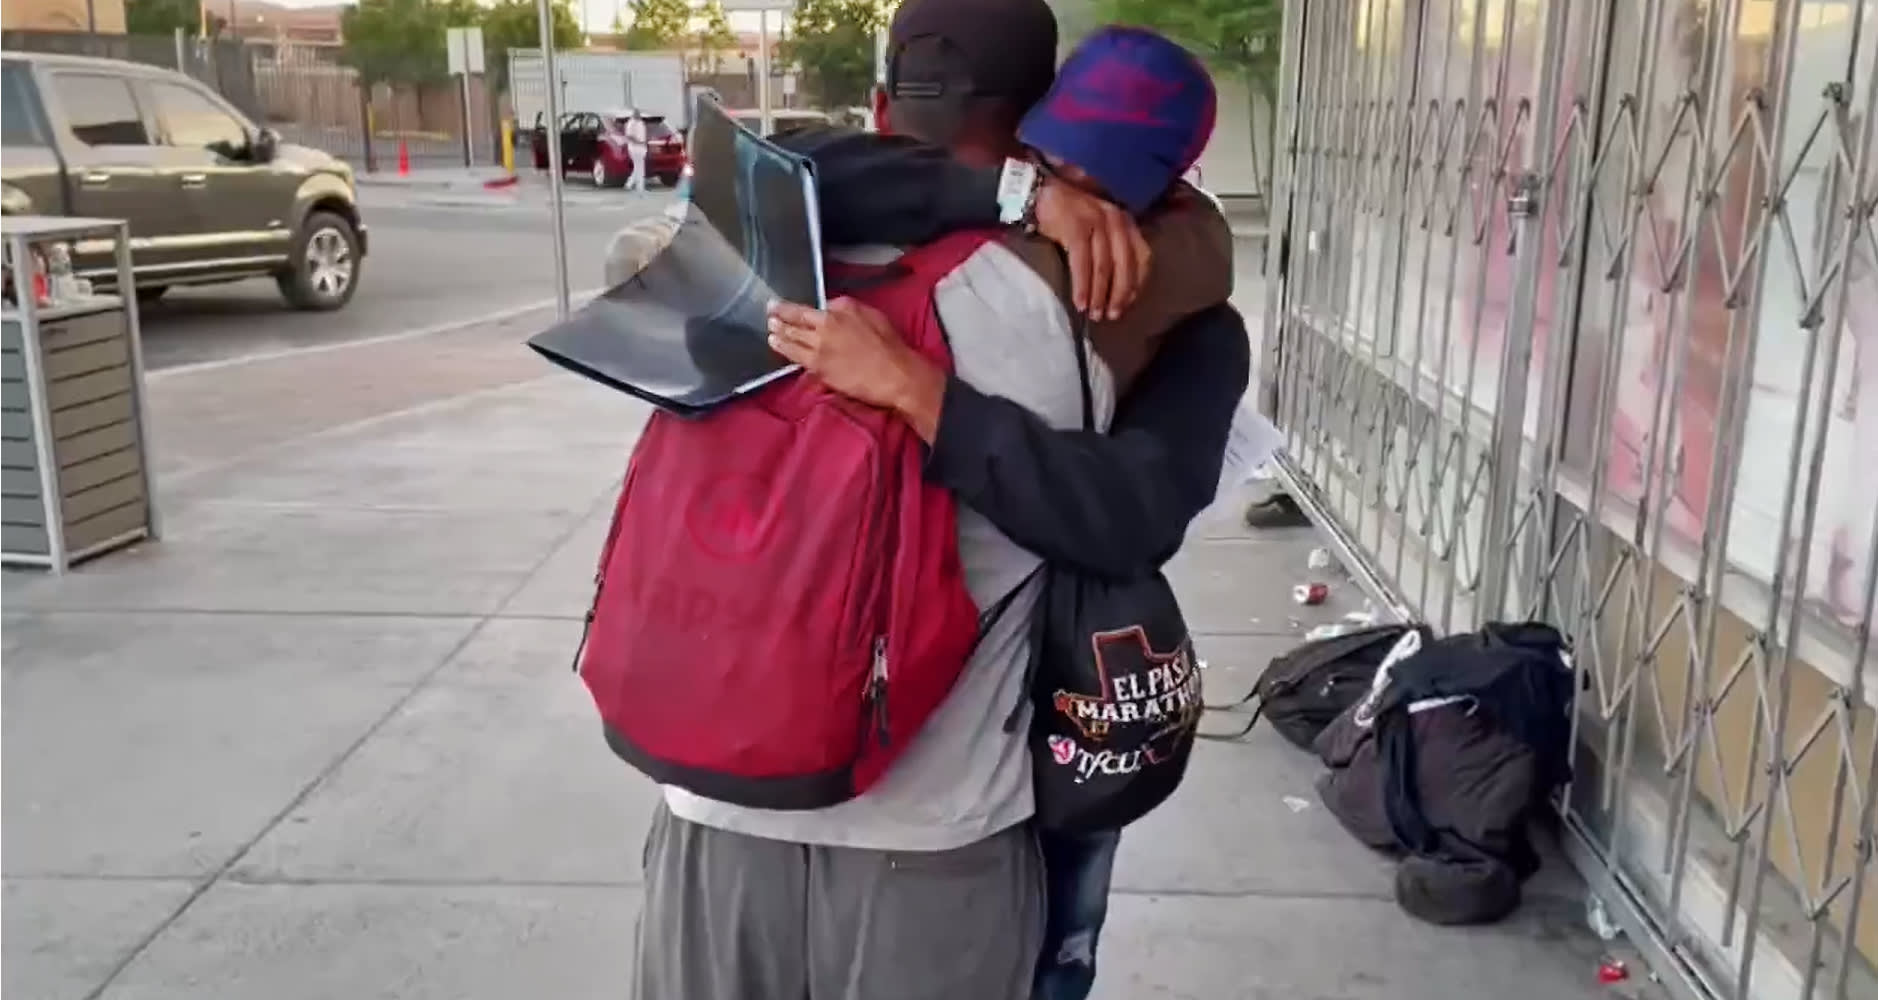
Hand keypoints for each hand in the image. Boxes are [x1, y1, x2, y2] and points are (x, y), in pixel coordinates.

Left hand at [767, 297, 946, 439]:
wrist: (895, 373)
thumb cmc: (889, 345)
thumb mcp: (871, 314)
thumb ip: (846, 308)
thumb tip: (830, 307)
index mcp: (839, 310)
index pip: (807, 307)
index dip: (789, 306)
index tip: (779, 304)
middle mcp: (825, 325)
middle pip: (795, 320)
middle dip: (779, 315)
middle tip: (769, 312)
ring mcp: (819, 347)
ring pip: (792, 337)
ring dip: (777, 332)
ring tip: (769, 329)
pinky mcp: (818, 366)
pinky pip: (795, 356)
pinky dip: (783, 349)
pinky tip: (775, 344)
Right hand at [1031, 177, 1150, 320]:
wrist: (1038, 193)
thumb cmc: (1067, 215)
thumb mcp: (1097, 227)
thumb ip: (1110, 247)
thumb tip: (1116, 286)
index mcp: (1124, 220)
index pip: (1142, 256)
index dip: (1137, 282)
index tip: (1128, 303)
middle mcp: (1115, 219)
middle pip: (1125, 264)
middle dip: (1120, 293)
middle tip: (1112, 315)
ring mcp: (1096, 221)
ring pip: (1104, 266)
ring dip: (1100, 295)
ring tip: (1095, 314)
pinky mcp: (1076, 226)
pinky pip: (1082, 263)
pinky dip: (1082, 286)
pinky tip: (1080, 302)